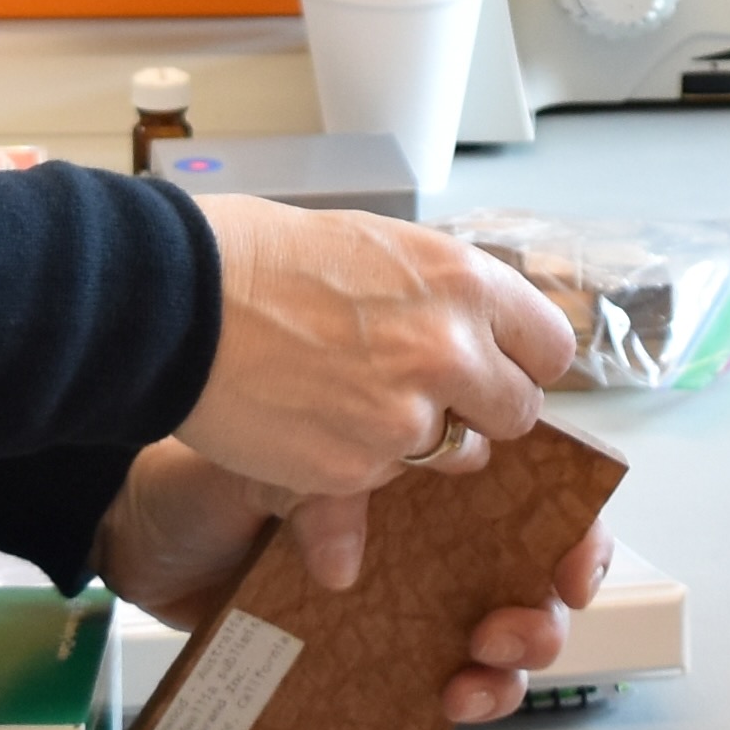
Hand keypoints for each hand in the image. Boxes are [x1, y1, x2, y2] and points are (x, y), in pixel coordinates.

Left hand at [97, 438, 614, 729]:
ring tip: (458, 698)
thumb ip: (318, 492)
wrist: (132, 534)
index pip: (528, 507)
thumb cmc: (203, 479)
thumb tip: (349, 563)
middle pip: (519, 597)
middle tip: (492, 638)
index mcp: (421, 491)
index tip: (570, 580)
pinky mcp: (347, 677)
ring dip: (497, 693)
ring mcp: (389, 622)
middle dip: (535, 628)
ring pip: (478, 668)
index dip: (571, 542)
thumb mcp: (265, 461)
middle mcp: (421, 559)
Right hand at [177, 191, 573, 498]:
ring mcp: (407, 418)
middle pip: (516, 413)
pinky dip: (353, 463)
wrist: (179, 299)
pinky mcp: (357, 470)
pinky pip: (381, 480)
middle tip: (424, 396)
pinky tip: (308, 420)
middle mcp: (451, 351)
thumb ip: (440, 299)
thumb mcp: (380, 249)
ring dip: (413, 441)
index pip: (550, 347)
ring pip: (449, 455)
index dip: (520, 362)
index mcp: (464, 281)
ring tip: (346, 398)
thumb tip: (473, 336)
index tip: (496, 367)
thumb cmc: (264, 258)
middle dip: (477, 413)